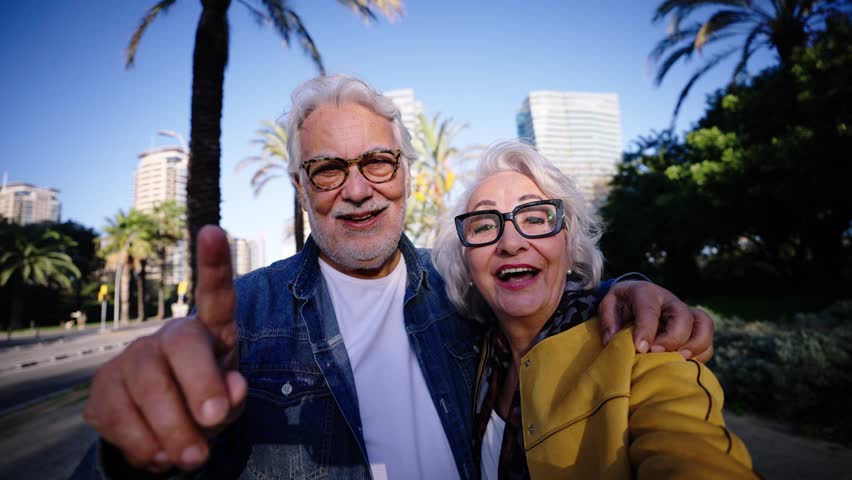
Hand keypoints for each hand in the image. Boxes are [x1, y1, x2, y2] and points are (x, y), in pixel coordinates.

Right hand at [83, 226, 246, 471]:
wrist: (163, 435)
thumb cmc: (207, 406)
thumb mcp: (230, 404)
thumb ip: (235, 395)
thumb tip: (234, 388)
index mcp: (210, 333)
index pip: (215, 296)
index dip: (214, 265)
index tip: (212, 230)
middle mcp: (169, 337)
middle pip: (180, 344)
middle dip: (199, 383)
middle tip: (214, 422)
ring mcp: (131, 359)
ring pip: (147, 384)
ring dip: (173, 428)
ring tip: (192, 459)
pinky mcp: (101, 388)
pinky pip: (119, 416)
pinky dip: (144, 445)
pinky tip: (160, 455)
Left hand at [598, 280, 713, 361]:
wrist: (635, 297)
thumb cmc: (622, 304)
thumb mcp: (609, 306)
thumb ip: (608, 321)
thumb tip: (612, 341)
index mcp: (646, 293)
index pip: (650, 309)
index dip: (646, 329)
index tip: (640, 348)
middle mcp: (670, 301)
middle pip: (682, 316)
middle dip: (672, 338)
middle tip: (656, 354)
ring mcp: (686, 313)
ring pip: (703, 325)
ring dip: (695, 345)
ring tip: (679, 361)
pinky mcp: (695, 327)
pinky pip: (707, 340)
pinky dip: (701, 354)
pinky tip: (686, 365)